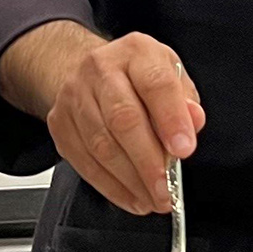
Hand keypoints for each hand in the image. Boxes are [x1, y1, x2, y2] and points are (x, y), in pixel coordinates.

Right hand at [0, 22, 202, 216]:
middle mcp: (100, 69)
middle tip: (166, 190)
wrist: (88, 72)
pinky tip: (131, 196)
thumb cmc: (137, 77)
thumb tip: (193, 123)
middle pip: (123, 119)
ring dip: (130, 180)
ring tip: (153, 199)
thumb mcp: (171, 76)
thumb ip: (186, 102)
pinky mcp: (60, 123)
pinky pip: (84, 161)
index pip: (156, 84)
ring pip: (101, 145)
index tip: (184, 150)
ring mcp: (74, 96)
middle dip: (148, 161)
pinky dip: (110, 186)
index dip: (171, 120)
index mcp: (136, 52)